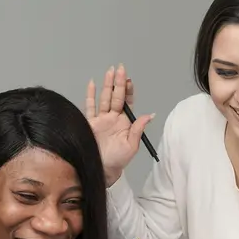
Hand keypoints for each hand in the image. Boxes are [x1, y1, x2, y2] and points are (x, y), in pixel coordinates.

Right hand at [84, 64, 153, 185]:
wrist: (102, 169)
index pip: (127, 102)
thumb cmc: (118, 160)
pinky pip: (90, 107)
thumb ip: (138, 129)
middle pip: (116, 96)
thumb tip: (150, 115)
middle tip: (120, 68)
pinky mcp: (89, 123)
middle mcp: (112, 117)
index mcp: (124, 121)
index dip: (128, 90)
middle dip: (118, 82)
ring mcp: (100, 119)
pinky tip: (92, 84)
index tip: (129, 80)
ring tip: (109, 71)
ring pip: (104, 98)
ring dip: (107, 84)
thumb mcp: (131, 146)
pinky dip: (90, 95)